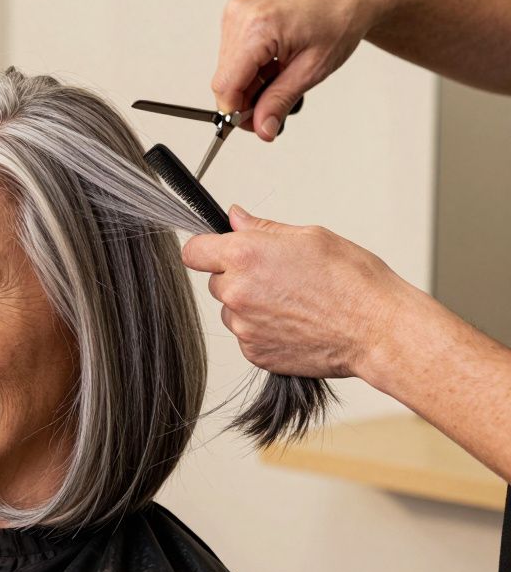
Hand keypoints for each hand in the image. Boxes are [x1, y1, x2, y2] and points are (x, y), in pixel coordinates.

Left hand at [180, 206, 412, 379]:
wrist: (377, 330)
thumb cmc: (353, 281)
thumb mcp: (310, 237)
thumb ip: (262, 229)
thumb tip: (235, 218)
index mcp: (244, 256)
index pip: (193, 251)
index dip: (207, 249)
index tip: (219, 251)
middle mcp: (236, 292)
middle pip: (215, 281)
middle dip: (237, 276)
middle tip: (277, 276)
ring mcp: (243, 327)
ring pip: (231, 310)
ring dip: (250, 305)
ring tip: (293, 302)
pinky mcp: (255, 353)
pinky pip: (247, 335)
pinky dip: (263, 330)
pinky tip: (295, 323)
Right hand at [212, 0, 386, 140]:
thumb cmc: (339, 20)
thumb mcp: (312, 70)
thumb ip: (280, 102)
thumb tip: (262, 130)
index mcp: (257, 27)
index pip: (226, 85)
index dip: (236, 112)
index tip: (254, 125)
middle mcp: (240, 15)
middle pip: (224, 79)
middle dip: (246, 99)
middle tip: (274, 106)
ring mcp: (236, 12)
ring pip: (227, 69)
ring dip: (249, 83)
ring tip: (280, 75)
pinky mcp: (238, 14)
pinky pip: (233, 54)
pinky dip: (250, 67)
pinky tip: (273, 63)